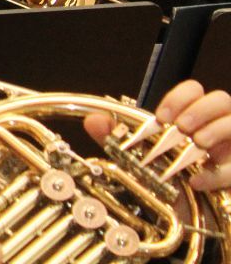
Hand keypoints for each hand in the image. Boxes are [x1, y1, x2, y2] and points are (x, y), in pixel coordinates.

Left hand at [84, 80, 230, 191]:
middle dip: (199, 110)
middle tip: (181, 127)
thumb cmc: (173, 185)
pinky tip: (199, 182)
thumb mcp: (145, 161)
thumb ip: (120, 140)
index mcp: (194, 118)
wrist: (194, 222)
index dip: (179, 97)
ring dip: (214, 131)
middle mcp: (217, 128)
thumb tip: (94, 121)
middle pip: (220, 99)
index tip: (162, 116)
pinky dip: (219, 172)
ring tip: (197, 144)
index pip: (193, 90)